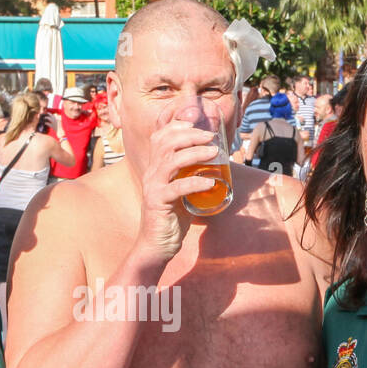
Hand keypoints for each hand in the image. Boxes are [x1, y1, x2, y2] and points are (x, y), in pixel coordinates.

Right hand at [134, 119, 222, 264]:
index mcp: (155, 167)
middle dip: (190, 135)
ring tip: (214, 153)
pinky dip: (196, 183)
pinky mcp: (158, 203)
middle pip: (166, 142)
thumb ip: (189, 175)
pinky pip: (177, 188)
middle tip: (211, 137)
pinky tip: (211, 183)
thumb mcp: (180, 190)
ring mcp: (153, 187)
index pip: (159, 136)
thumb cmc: (171, 217)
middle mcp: (151, 173)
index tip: (195, 122)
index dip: (175, 124)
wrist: (156, 245)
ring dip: (194, 153)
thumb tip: (215, 163)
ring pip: (171, 161)